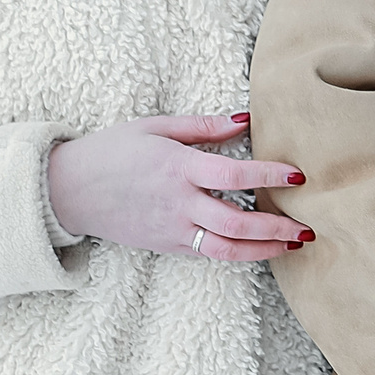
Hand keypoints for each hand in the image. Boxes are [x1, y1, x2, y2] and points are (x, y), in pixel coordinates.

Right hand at [47, 113, 310, 260]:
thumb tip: (246, 120)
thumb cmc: (112, 151)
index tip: (298, 176)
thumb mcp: (155, 127)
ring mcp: (172, 230)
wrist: (66, 190)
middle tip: (308, 227)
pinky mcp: (167, 246)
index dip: (268, 176)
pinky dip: (240, 254)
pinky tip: (263, 248)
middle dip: (276, 228)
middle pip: (235, 222)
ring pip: (226, 249)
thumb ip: (203, 126)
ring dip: (265, 250)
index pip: (232, 175)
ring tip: (294, 245)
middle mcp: (177, 203)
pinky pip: (210, 254)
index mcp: (176, 168)